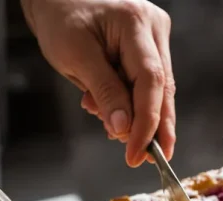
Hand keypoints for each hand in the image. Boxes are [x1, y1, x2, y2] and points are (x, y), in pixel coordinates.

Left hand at [20, 0, 174, 166]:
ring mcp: (155, 36)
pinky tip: (116, 116)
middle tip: (145, 158)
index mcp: (134, 22)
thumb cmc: (61, 19)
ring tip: (118, 135)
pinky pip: (148, 83)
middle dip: (154, 127)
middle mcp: (153, 27)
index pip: (150, 80)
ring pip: (158, 89)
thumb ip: (103, 91)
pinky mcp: (151, 46)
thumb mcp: (75, 57)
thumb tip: (124, 129)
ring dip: (140, 118)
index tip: (136, 152)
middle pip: (162, 87)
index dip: (147, 122)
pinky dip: (133, 104)